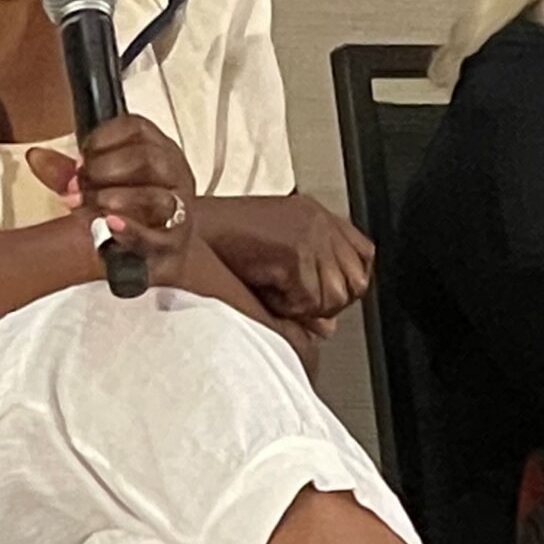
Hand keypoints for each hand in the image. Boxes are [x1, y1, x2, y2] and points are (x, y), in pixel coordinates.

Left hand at [31, 116, 197, 284]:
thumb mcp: (98, 185)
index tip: (82, 154)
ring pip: (156, 195)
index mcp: (158, 149)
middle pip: (148, 158)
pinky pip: (157, 236)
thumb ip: (68, 172)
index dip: (104, 137)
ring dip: (116, 198)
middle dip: (106, 168)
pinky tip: (109, 223)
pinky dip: (130, 230)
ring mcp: (178, 209)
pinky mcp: (174, 243)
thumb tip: (35, 156)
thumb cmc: (131, 211)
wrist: (160, 251)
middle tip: (80, 183)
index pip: (137, 128)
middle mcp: (173, 175)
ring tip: (91, 203)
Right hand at [197, 194, 373, 335]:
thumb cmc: (214, 247)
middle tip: (288, 299)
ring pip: (334, 297)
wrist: (180, 231)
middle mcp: (320, 220)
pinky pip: (308, 301)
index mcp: (315, 216)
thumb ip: (304, 288)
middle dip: (325, 302)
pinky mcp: (296, 250)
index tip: (316, 298)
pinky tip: (261, 287)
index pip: (362, 257)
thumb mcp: (268, 266)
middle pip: (355, 283)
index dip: (342, 284)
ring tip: (270, 291)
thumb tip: (328, 328)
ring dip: (303, 306)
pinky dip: (285, 306)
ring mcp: (311, 233)